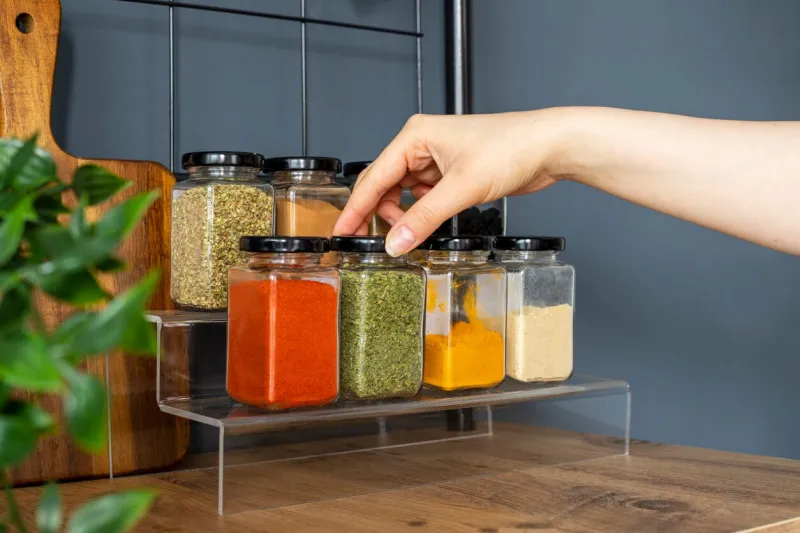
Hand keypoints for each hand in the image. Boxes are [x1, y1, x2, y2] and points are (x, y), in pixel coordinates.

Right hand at [333, 110, 565, 255]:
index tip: (341, 231)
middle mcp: (420, 145)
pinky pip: (424, 198)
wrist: (549, 146)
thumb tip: (395, 243)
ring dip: (404, 216)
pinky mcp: (451, 174)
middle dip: (379, 214)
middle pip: (384, 185)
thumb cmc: (511, 147)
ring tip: (411, 235)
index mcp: (414, 137)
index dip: (355, 208)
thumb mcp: (462, 188)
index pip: (373, 177)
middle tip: (371, 242)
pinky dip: (422, 214)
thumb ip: (425, 218)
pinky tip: (428, 225)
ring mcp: (436, 160)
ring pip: (404, 194)